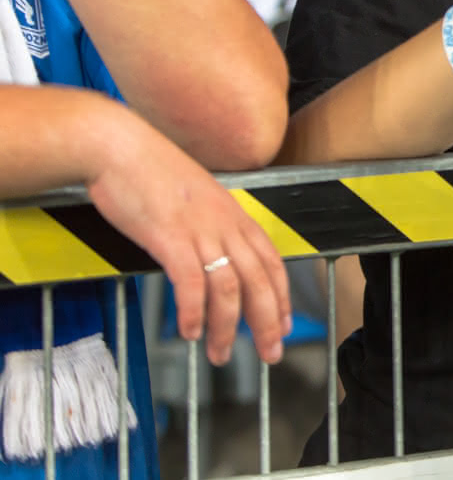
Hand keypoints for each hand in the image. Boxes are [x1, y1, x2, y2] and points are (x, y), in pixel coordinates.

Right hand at [84, 99, 291, 366]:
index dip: (282, 296)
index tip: (284, 324)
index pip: (271, 262)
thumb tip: (211, 254)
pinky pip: (191, 283)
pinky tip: (189, 332)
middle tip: (270, 353)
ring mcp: (200, 230)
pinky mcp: (170, 237)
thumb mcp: (194, 197)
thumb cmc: (150, 172)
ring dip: (226, 327)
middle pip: (260, 280)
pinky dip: (193, 312)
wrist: (119, 147)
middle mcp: (225, 223)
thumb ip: (209, 224)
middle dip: (268, 321)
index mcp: (234, 214)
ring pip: (229, 288)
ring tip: (220, 354)